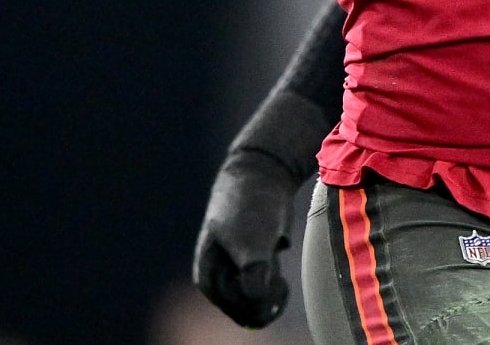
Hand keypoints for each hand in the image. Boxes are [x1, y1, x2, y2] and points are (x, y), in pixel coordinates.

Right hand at [192, 150, 298, 327]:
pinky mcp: (251, 269)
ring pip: (260, 305)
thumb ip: (254, 273)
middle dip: (269, 298)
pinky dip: (277, 284)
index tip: (276, 278)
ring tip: (276, 263)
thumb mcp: (253, 240)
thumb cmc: (252, 207)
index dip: (264, 300)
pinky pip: (266, 294)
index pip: (242, 312)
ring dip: (274, 290)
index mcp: (209, 280)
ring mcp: (234, 276)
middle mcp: (218, 281)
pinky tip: (277, 260)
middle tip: (280, 276)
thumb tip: (257, 303)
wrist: (263, 176)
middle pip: (251, 313)